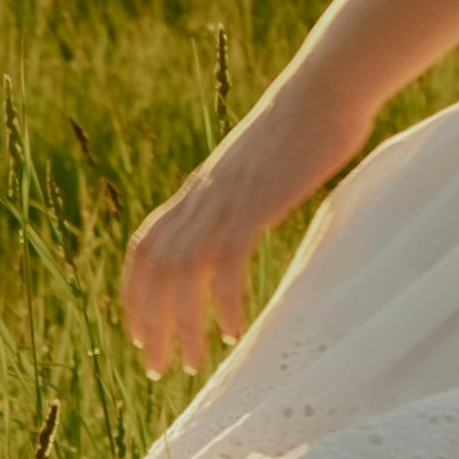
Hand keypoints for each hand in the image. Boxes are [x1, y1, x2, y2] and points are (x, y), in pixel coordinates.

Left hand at [118, 88, 360, 375]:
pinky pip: (225, 263)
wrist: (324, 90)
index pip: (143, 248)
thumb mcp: (256, 168)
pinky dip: (223, 302)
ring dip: (182, 324)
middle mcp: (200, 198)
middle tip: (159, 369)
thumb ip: (240, 196)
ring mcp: (224, 200)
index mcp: (198, 191)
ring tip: (194, 362)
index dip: (134, 295)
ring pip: (181, 273)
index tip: (140, 335)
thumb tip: (242, 220)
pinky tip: (236, 330)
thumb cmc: (303, 127)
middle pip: (153, 271)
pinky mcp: (253, 203)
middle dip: (150, 324)